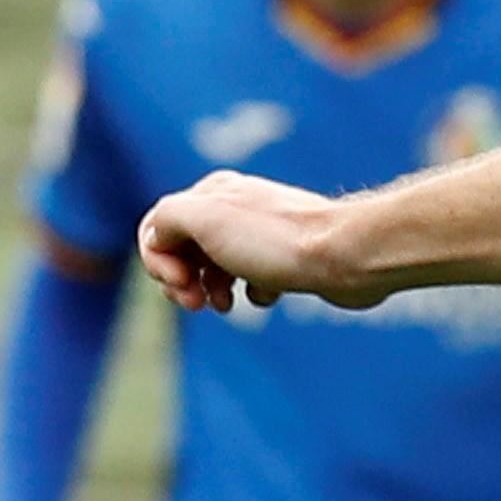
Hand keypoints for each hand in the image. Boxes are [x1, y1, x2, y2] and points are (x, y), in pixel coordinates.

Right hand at [137, 171, 369, 313]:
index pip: (158, 227)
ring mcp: (261, 234)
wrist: (344, 257)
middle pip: (183, 248)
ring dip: (210, 291)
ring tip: (226, 306)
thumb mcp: (204, 219)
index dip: (158, 262)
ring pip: (215, 266)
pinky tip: (266, 296)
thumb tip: (157, 241)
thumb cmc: (274, 242)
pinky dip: (250, 294)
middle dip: (181, 281)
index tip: (181, 284)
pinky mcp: (286, 259)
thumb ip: (165, 221)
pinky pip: (251, 281)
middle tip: (197, 303)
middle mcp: (235, 208)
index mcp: (212, 194)